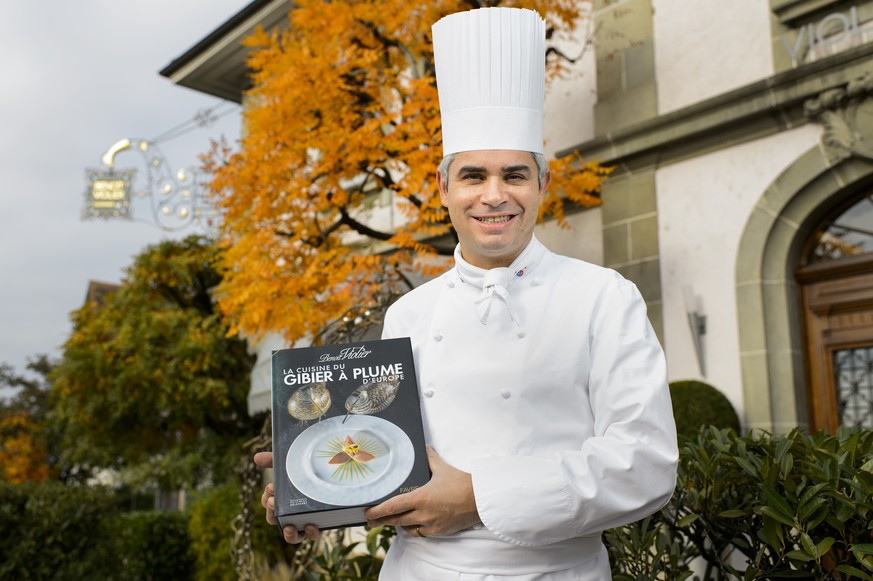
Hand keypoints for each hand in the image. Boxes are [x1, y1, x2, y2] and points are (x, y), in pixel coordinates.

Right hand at [253, 451, 320, 543]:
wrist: (337, 474)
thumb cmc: (311, 470)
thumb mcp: (292, 464)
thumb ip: (274, 460)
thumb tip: (256, 458)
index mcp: (283, 498)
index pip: (268, 502)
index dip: (266, 498)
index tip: (271, 488)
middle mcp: (292, 511)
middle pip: (274, 519)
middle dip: (271, 513)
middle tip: (272, 503)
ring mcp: (305, 519)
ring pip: (292, 535)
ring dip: (288, 534)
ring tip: (290, 527)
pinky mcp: (321, 524)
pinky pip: (313, 535)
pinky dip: (311, 534)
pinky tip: (311, 526)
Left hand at [364, 446, 480, 537]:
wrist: (481, 499)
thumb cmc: (463, 483)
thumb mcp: (443, 468)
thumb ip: (430, 458)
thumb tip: (424, 447)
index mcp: (420, 498)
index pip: (392, 507)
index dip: (377, 511)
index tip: (367, 512)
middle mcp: (423, 514)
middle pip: (395, 521)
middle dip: (381, 521)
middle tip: (370, 520)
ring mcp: (431, 525)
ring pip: (407, 528)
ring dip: (399, 524)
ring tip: (392, 519)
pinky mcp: (440, 532)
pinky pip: (421, 533)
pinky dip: (414, 528)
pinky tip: (412, 523)